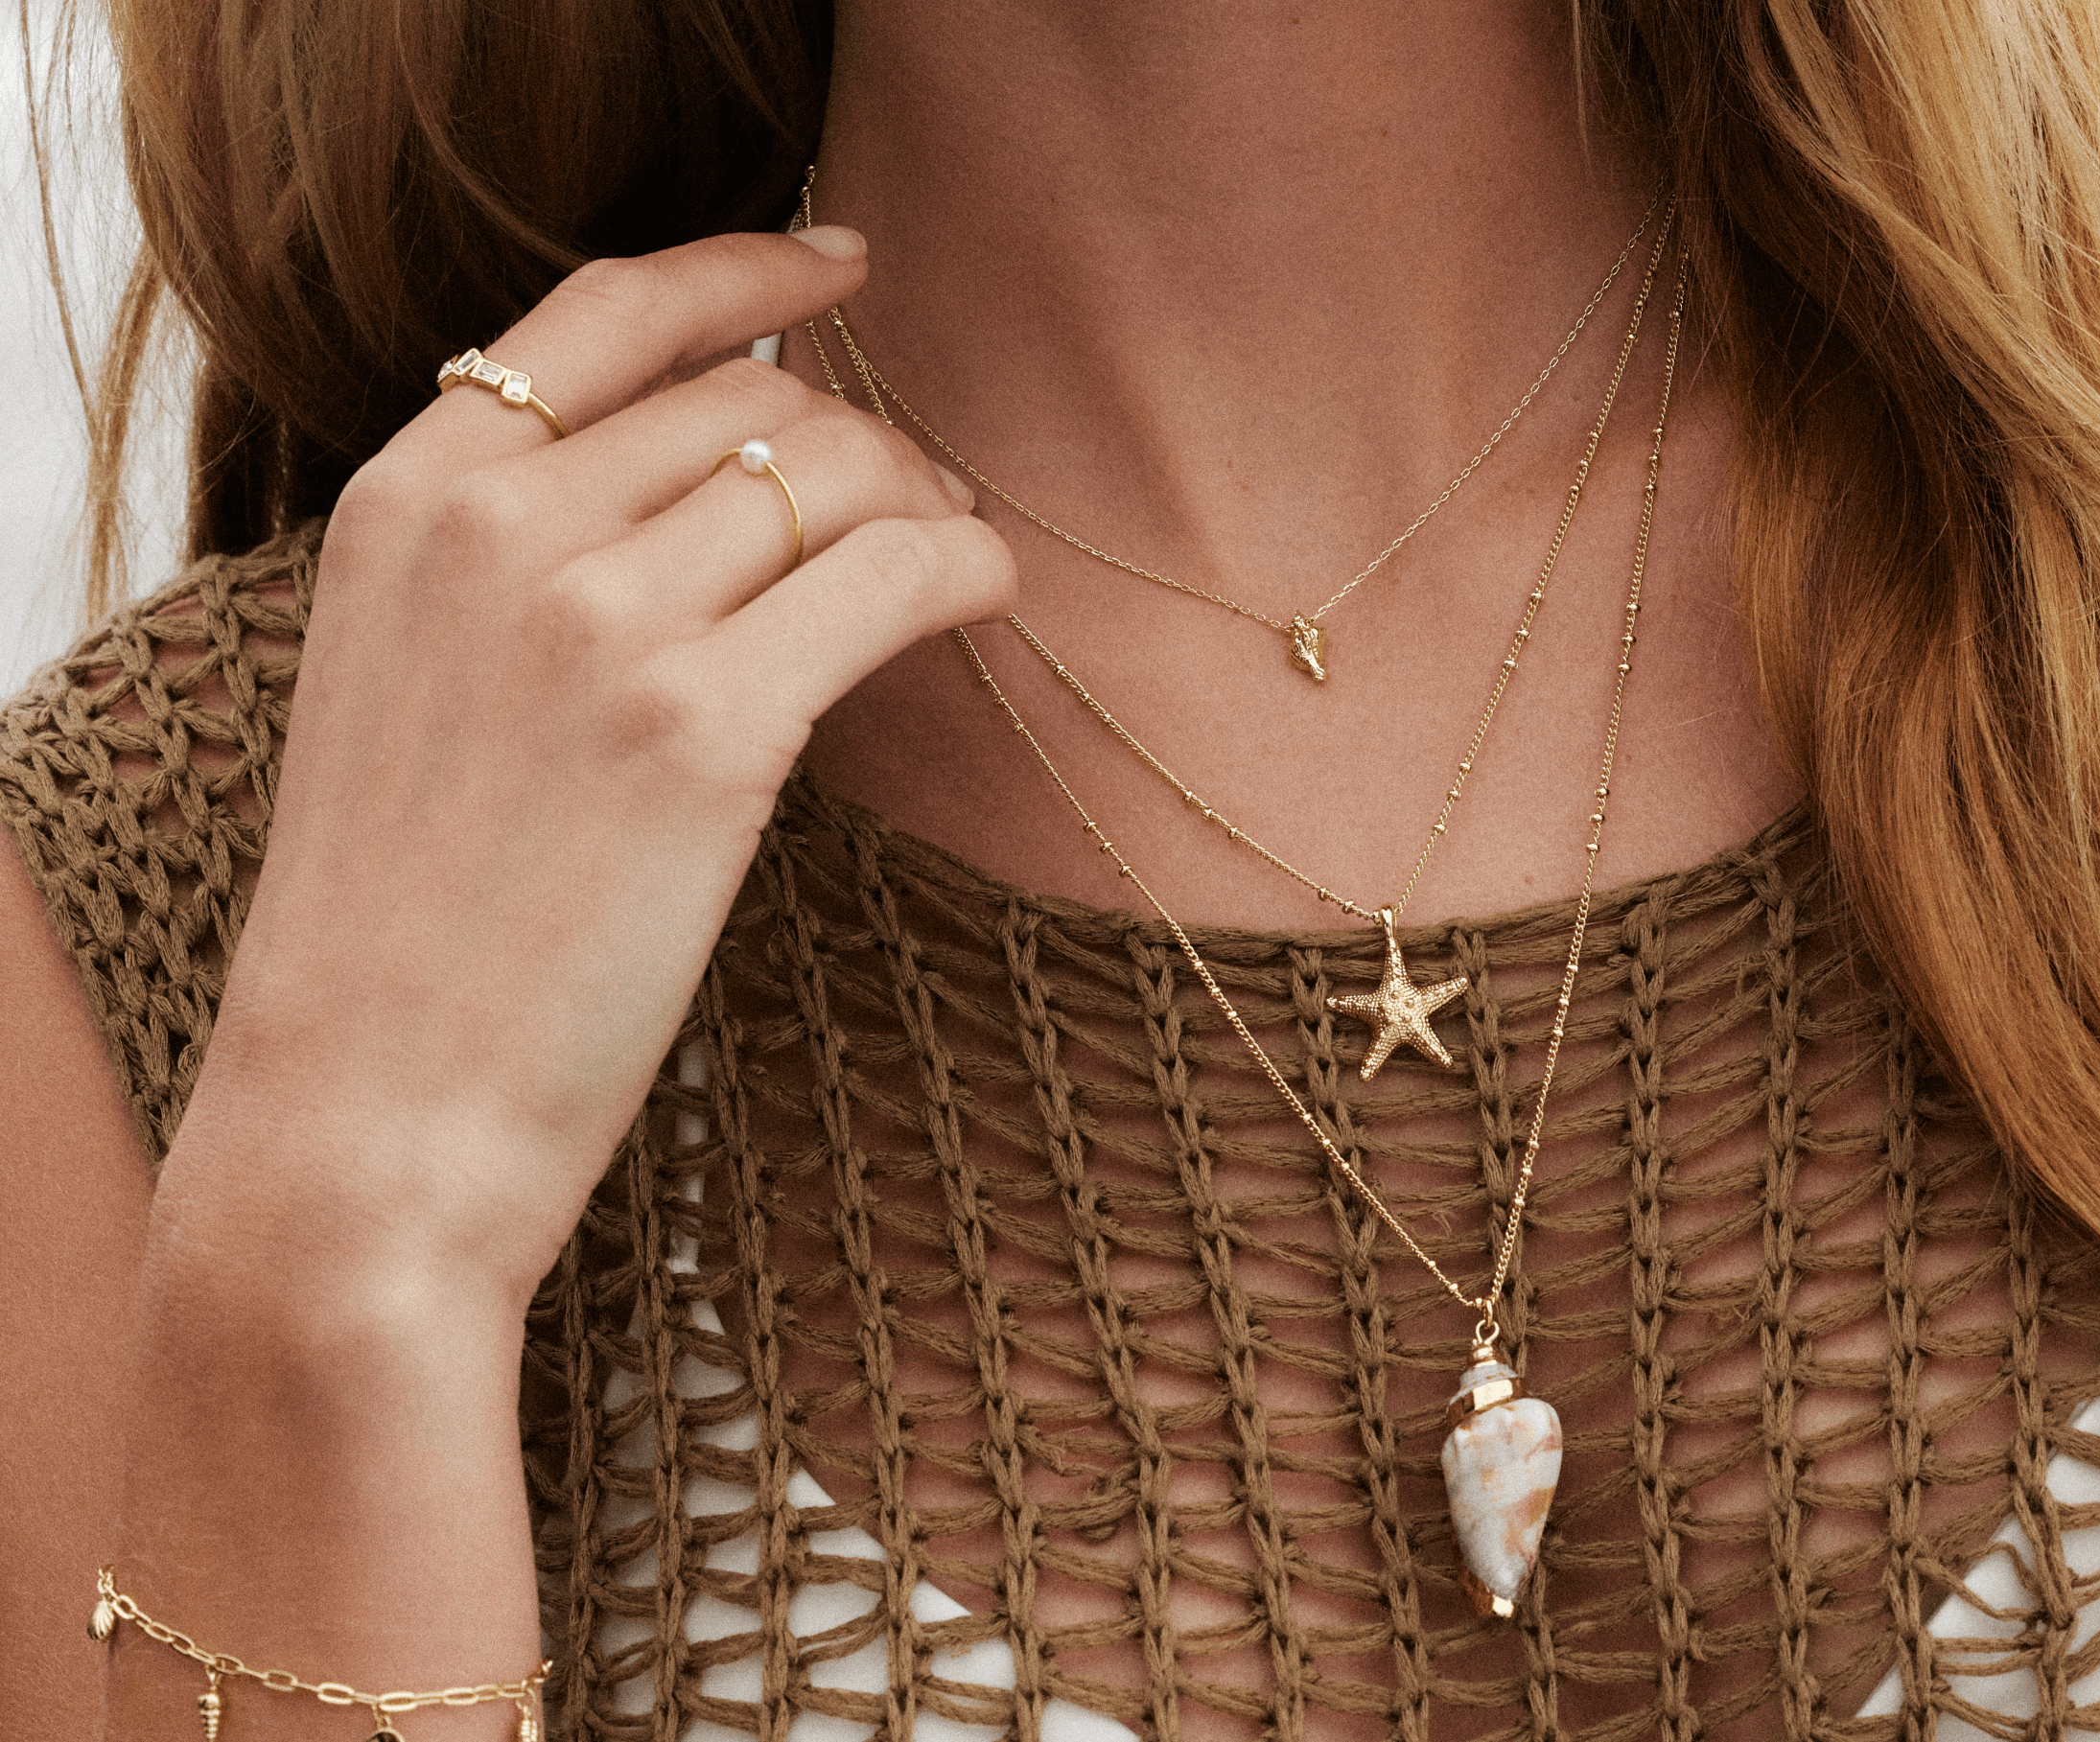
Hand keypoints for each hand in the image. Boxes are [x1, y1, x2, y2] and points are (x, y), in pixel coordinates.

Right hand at [171, 226, 1013, 1300]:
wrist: (367, 1117)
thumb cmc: (402, 933)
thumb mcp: (408, 686)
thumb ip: (522, 566)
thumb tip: (721, 494)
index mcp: (410, 502)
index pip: (605, 313)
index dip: (747, 269)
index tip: (843, 263)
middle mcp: (501, 529)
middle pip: (753, 399)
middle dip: (864, 436)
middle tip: (919, 503)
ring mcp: (602, 619)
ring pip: (838, 473)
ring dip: (926, 503)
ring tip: (953, 560)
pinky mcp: (706, 728)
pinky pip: (895, 575)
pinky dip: (969, 569)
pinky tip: (990, 597)